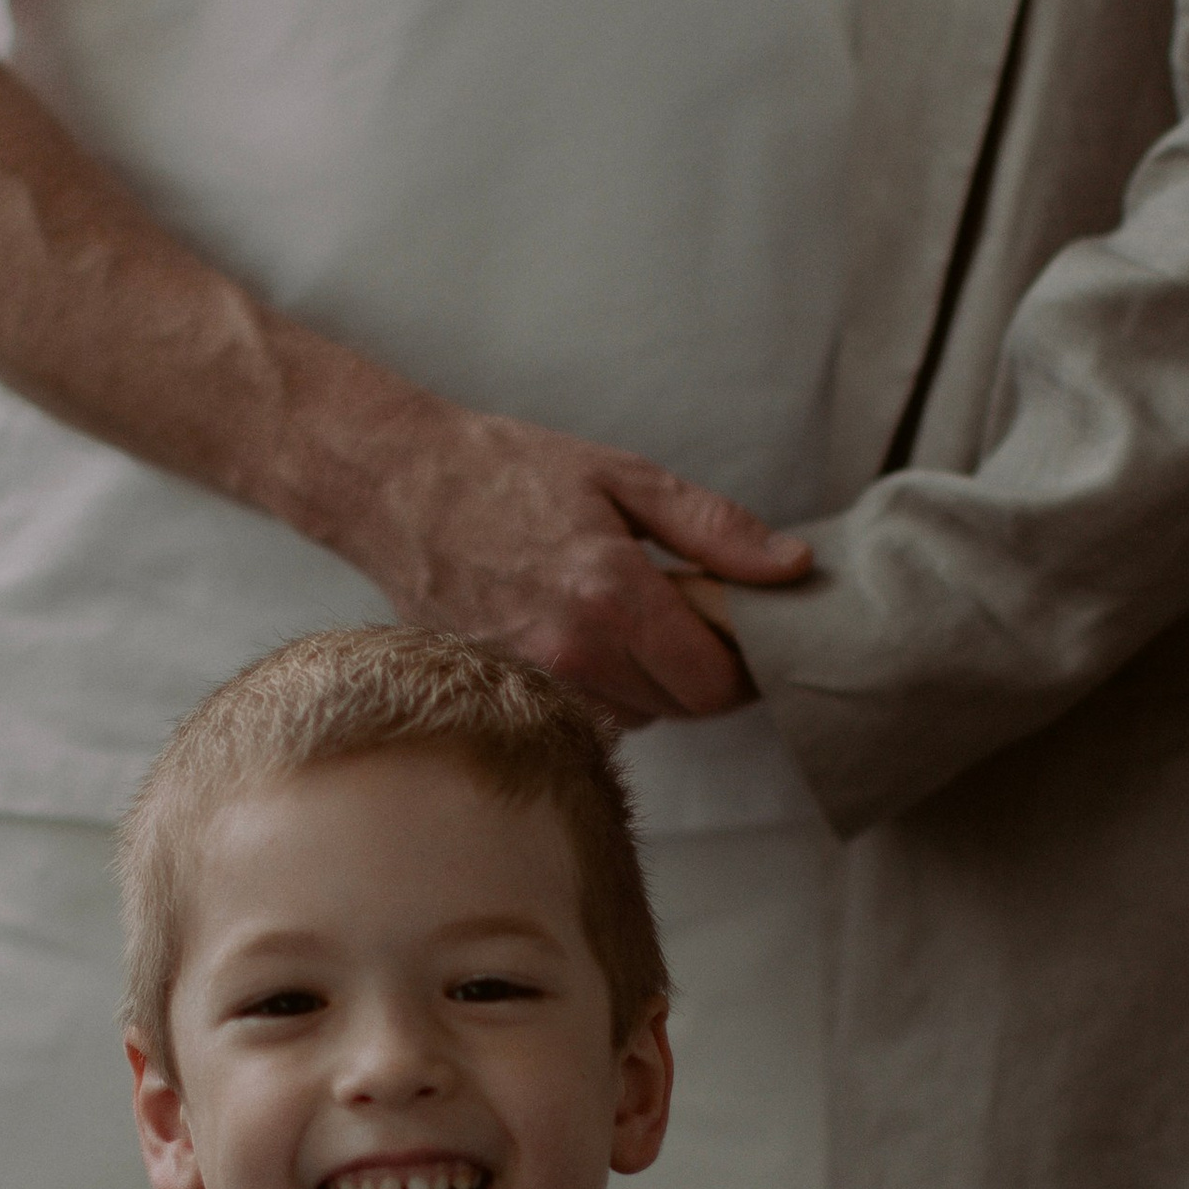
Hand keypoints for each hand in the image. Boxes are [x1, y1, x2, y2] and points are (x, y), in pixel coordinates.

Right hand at [294, 384, 809, 727]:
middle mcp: (574, 655)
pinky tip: (589, 635)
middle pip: (680, 709)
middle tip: (691, 612)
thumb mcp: (623, 477)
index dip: (743, 667)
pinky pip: (587, 714)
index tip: (743, 631)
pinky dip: (606, 687)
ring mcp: (534, 683)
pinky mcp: (506, 694)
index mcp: (613, 596)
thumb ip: (714, 528)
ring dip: (653, 680)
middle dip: (701, 668)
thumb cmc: (506, 471)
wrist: (396, 489)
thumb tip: (792, 567)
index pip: (713, 686)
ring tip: (632, 616)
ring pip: (635, 717)